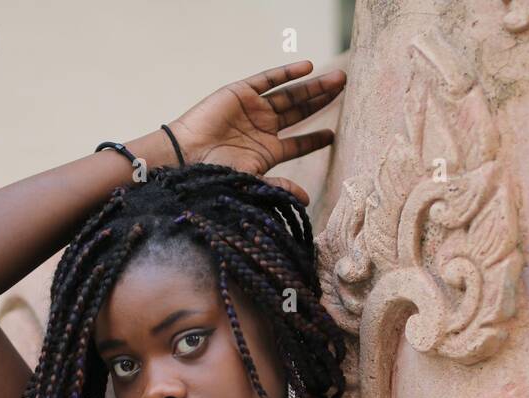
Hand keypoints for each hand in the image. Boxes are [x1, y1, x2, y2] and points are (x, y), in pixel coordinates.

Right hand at [166, 60, 345, 205]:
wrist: (184, 156)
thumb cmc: (212, 174)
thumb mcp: (250, 182)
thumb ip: (279, 186)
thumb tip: (306, 199)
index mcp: (265, 151)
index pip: (297, 144)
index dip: (315, 139)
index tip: (333, 134)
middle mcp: (261, 128)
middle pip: (299, 112)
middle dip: (322, 100)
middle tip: (345, 88)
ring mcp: (252, 109)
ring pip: (290, 94)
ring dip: (314, 86)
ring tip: (339, 79)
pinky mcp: (240, 92)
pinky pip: (268, 79)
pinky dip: (288, 73)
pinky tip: (309, 67)